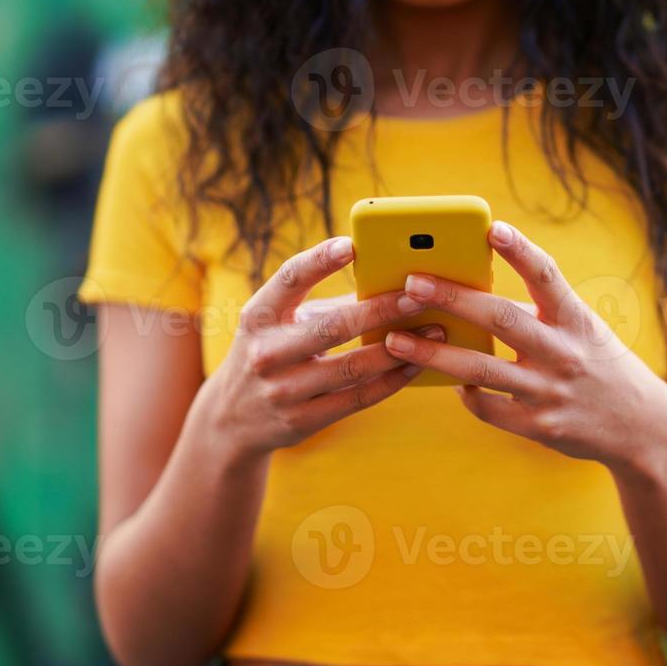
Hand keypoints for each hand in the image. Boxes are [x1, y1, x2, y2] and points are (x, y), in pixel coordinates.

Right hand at [199, 236, 443, 457]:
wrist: (233, 419)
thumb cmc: (271, 353)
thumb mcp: (280, 324)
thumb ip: (326, 304)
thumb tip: (389, 282)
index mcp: (258, 316)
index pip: (288, 280)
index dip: (318, 260)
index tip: (351, 244)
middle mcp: (266, 353)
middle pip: (332, 327)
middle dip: (381, 309)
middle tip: (420, 294)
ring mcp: (283, 391)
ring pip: (353, 368)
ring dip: (399, 348)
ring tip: (434, 331)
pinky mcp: (302, 421)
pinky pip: (358, 398)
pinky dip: (392, 380)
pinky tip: (416, 364)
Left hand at [381, 221, 666, 469]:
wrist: (642, 427)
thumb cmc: (597, 364)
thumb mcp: (581, 330)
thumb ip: (537, 312)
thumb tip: (471, 293)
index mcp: (576, 320)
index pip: (547, 276)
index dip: (520, 251)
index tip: (492, 228)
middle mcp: (563, 352)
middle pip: (500, 319)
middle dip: (452, 298)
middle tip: (412, 283)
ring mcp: (549, 392)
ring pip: (480, 370)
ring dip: (432, 355)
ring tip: (395, 340)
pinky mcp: (539, 427)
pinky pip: (488, 408)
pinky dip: (466, 394)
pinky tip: (452, 383)